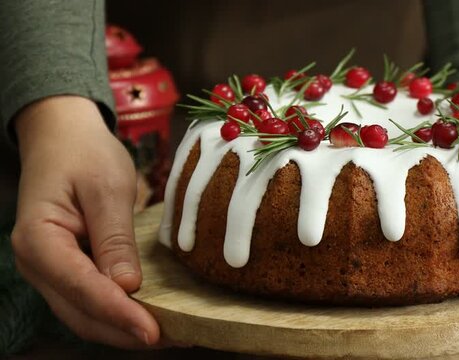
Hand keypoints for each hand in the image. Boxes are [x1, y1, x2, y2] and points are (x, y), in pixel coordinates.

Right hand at [11, 96, 159, 347]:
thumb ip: (114, 238)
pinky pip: (90, 303)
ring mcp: (50, 272)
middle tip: (177, 339)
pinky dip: (119, 315)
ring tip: (172, 335)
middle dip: (127, 331)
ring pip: (85, 316)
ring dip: (124, 330)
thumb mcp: (106, 189)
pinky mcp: (67, 271)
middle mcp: (37, 265)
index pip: (81, 288)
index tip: (153, 331)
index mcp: (38, 240)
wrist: (63, 138)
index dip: (119, 313)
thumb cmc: (84, 154)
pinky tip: (150, 318)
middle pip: (81, 313)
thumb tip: (127, 287)